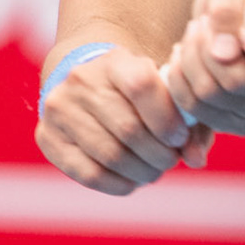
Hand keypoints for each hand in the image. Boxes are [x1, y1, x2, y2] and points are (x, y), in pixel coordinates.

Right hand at [35, 46, 215, 194]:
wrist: (87, 82)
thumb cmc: (138, 91)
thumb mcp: (164, 91)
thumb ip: (191, 122)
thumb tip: (198, 160)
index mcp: (115, 60)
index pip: (141, 86)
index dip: (166, 119)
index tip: (180, 137)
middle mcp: (81, 80)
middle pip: (128, 128)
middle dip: (159, 154)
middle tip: (170, 161)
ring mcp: (59, 109)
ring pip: (110, 155)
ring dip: (141, 172)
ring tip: (154, 171)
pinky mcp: (47, 138)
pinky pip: (88, 174)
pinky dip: (118, 184)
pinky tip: (132, 181)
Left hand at [164, 0, 244, 135]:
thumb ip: (229, 8)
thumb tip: (222, 48)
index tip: (242, 26)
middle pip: (238, 81)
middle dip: (205, 48)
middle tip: (201, 24)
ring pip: (211, 96)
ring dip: (189, 60)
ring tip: (192, 37)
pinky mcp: (242, 125)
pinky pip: (197, 110)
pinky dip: (180, 81)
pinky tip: (185, 59)